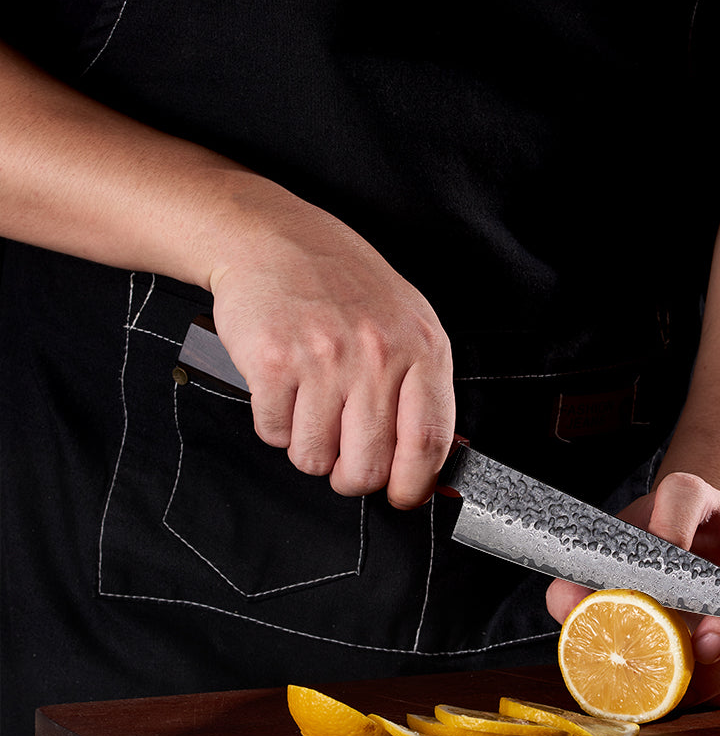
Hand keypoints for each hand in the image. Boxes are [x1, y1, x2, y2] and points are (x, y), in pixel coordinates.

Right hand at [209, 198, 454, 507]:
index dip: (413, 486)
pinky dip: (275, 425)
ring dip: (309, 448)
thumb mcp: (407, 324)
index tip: (400, 497)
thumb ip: (423, 390)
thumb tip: (430, 465)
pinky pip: (274, 433)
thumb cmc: (344, 286)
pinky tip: (285, 390)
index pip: (428, 443)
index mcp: (421, 348)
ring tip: (311, 406)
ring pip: (314, 458)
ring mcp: (324, 358)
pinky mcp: (273, 362)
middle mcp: (376, 354)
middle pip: (368, 465)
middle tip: (344, 462)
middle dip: (352, 478)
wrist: (274, 238)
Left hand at [546, 471, 719, 706]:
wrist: (692, 548)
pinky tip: (698, 695)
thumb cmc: (648, 547)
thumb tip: (568, 607)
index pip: (688, 496)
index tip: (660, 554)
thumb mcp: (615, 549)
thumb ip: (582, 575)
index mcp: (697, 502)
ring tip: (688, 686)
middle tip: (699, 649)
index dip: (674, 524)